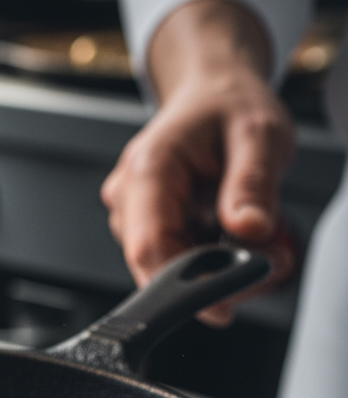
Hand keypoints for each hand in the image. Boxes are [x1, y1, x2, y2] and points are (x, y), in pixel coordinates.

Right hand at [101, 0, 296, 324]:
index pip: (148, 247)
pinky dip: (205, 257)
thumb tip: (249, 231)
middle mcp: (130, 195)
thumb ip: (253, 184)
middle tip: (267, 262)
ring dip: (211, 266)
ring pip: (165, 264)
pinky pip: (171, 256)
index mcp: (148, 169)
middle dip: (209, 274)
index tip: (219, 307)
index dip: (179, 285)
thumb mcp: (260, 134)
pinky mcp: (145, 224)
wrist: (211, 90)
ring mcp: (133, 212)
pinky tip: (229, 236)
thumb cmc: (229, 105)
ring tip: (257, 241)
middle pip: (156, 262)